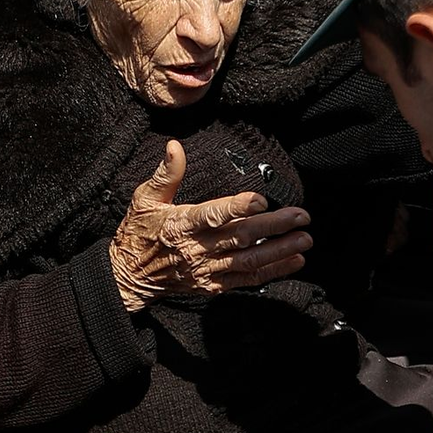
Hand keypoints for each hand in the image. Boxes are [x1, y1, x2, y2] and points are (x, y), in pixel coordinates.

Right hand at [109, 140, 310, 312]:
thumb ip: (166, 174)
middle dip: (273, 227)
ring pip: (249, 260)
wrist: (129, 276)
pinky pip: (246, 280)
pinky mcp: (212, 285)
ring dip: (279, 251)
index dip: (238, 208)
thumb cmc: (138, 233)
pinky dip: (272, 271)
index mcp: (180, 224)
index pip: (213, 215)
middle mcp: (196, 249)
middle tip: (300, 216)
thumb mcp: (144, 199)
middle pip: (240, 237)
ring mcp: (206, 270)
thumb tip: (175, 146)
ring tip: (304, 239)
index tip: (262, 200)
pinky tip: (293, 261)